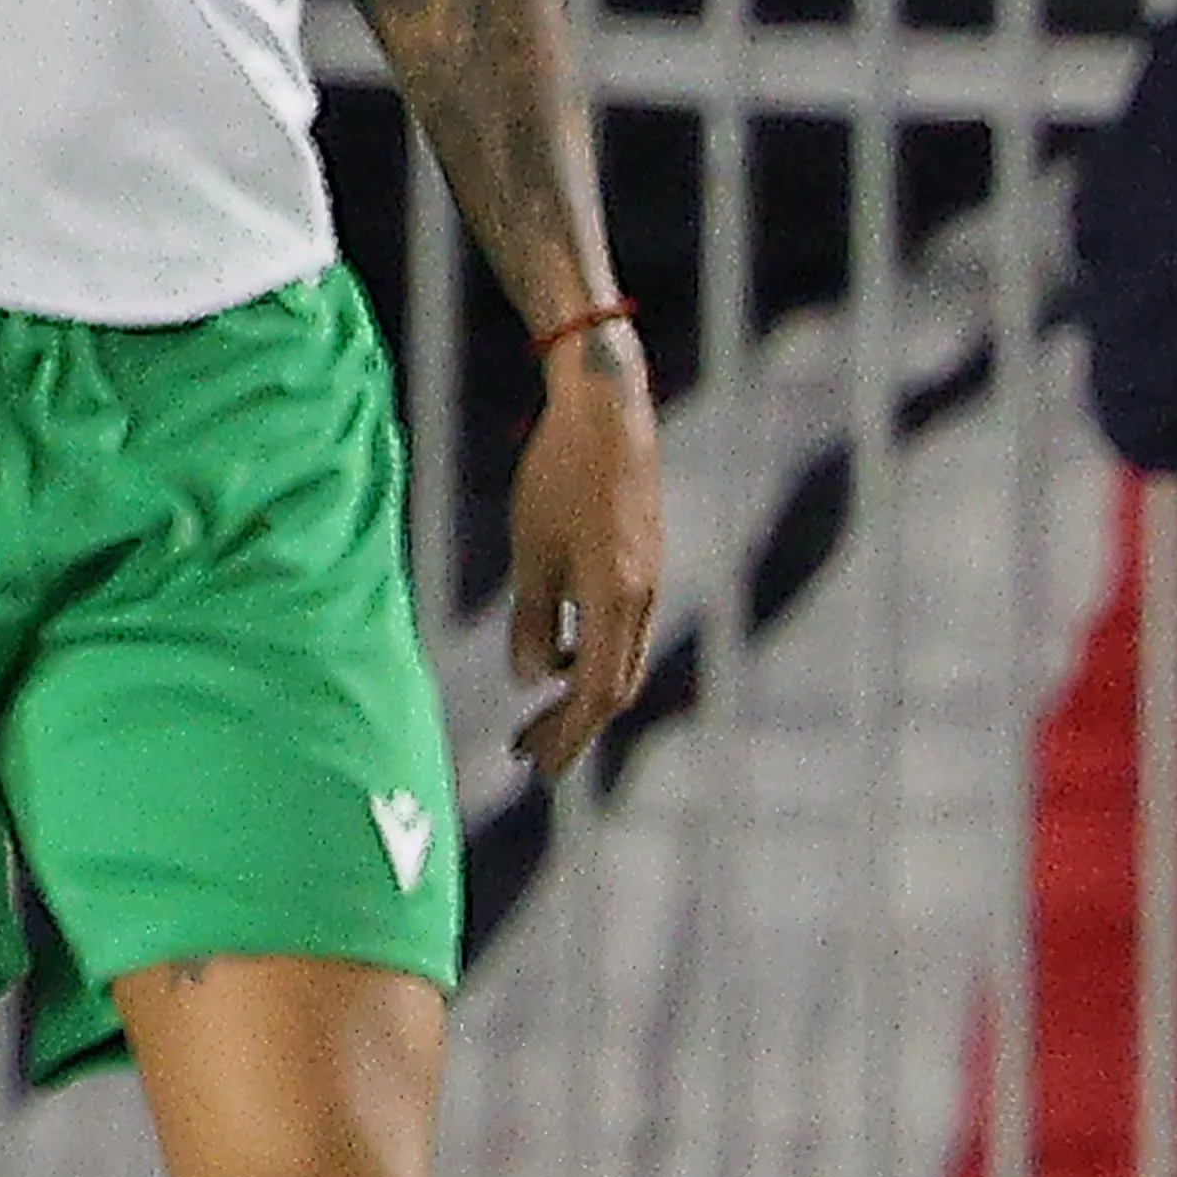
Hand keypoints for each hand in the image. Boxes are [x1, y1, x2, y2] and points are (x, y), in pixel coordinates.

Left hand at [509, 324, 673, 775]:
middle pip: (615, 686)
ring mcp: (647, 579)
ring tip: (535, 719)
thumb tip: (534, 680)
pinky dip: (590, 658)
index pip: (599, 692)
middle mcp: (643, 597)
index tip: (539, 767)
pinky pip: (621, 630)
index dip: (570, 735)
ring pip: (621, 659)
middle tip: (529, 759)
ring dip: (579, 694)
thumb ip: (534, 620)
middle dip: (572, 727)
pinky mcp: (642, 561)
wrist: (606, 409)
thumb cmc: (559, 476)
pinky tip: (556, 658)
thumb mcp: (532, 552)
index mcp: (617, 599)